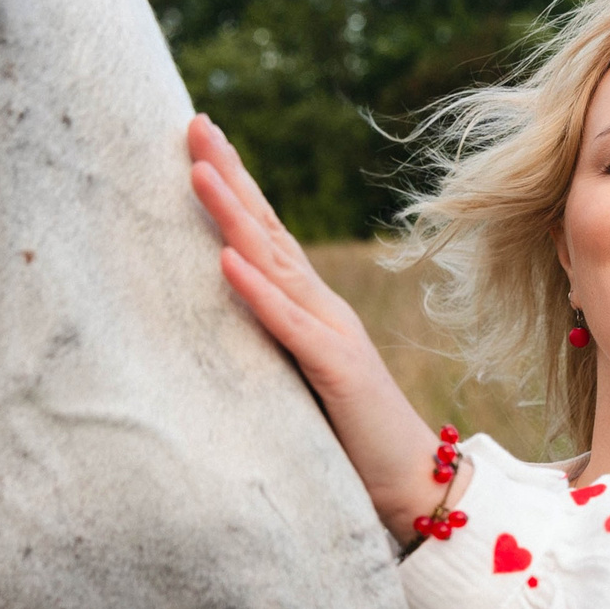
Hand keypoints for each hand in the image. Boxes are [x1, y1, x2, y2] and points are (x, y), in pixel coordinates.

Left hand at [186, 115, 465, 538]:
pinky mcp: (336, 369)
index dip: (233, 187)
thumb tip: (214, 332)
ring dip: (234, 215)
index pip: (264, 236)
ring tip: (197, 171)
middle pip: (267, 229)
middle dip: (229, 174)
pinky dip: (257, 291)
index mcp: (309, 308)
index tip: (198, 142)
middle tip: (192, 123)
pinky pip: (289, 325)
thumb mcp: (296, 384)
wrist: (417, 485)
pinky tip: (227, 261)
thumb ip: (268, 349)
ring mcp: (331, 333)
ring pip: (275, 262)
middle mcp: (321, 307)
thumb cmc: (351, 440)